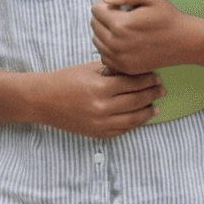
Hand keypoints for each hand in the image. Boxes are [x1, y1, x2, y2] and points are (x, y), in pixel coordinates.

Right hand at [19, 60, 163, 138]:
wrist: (42, 100)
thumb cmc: (64, 80)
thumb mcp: (88, 69)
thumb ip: (112, 71)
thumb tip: (135, 70)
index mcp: (100, 87)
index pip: (133, 83)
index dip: (147, 79)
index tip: (156, 76)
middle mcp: (102, 107)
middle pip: (137, 101)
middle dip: (152, 94)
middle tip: (161, 89)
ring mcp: (100, 123)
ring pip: (133, 119)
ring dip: (147, 112)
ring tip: (155, 107)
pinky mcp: (97, 133)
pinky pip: (122, 130)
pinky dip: (133, 124)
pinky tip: (139, 118)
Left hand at [90, 0, 198, 75]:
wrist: (185, 42)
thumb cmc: (168, 18)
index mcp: (120, 25)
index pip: (96, 10)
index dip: (105, 4)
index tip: (117, 6)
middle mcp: (116, 44)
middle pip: (94, 25)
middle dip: (103, 17)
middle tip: (120, 15)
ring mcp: (120, 58)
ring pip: (97, 41)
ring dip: (104, 32)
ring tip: (123, 28)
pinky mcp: (124, 68)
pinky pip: (104, 55)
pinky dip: (109, 48)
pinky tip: (123, 41)